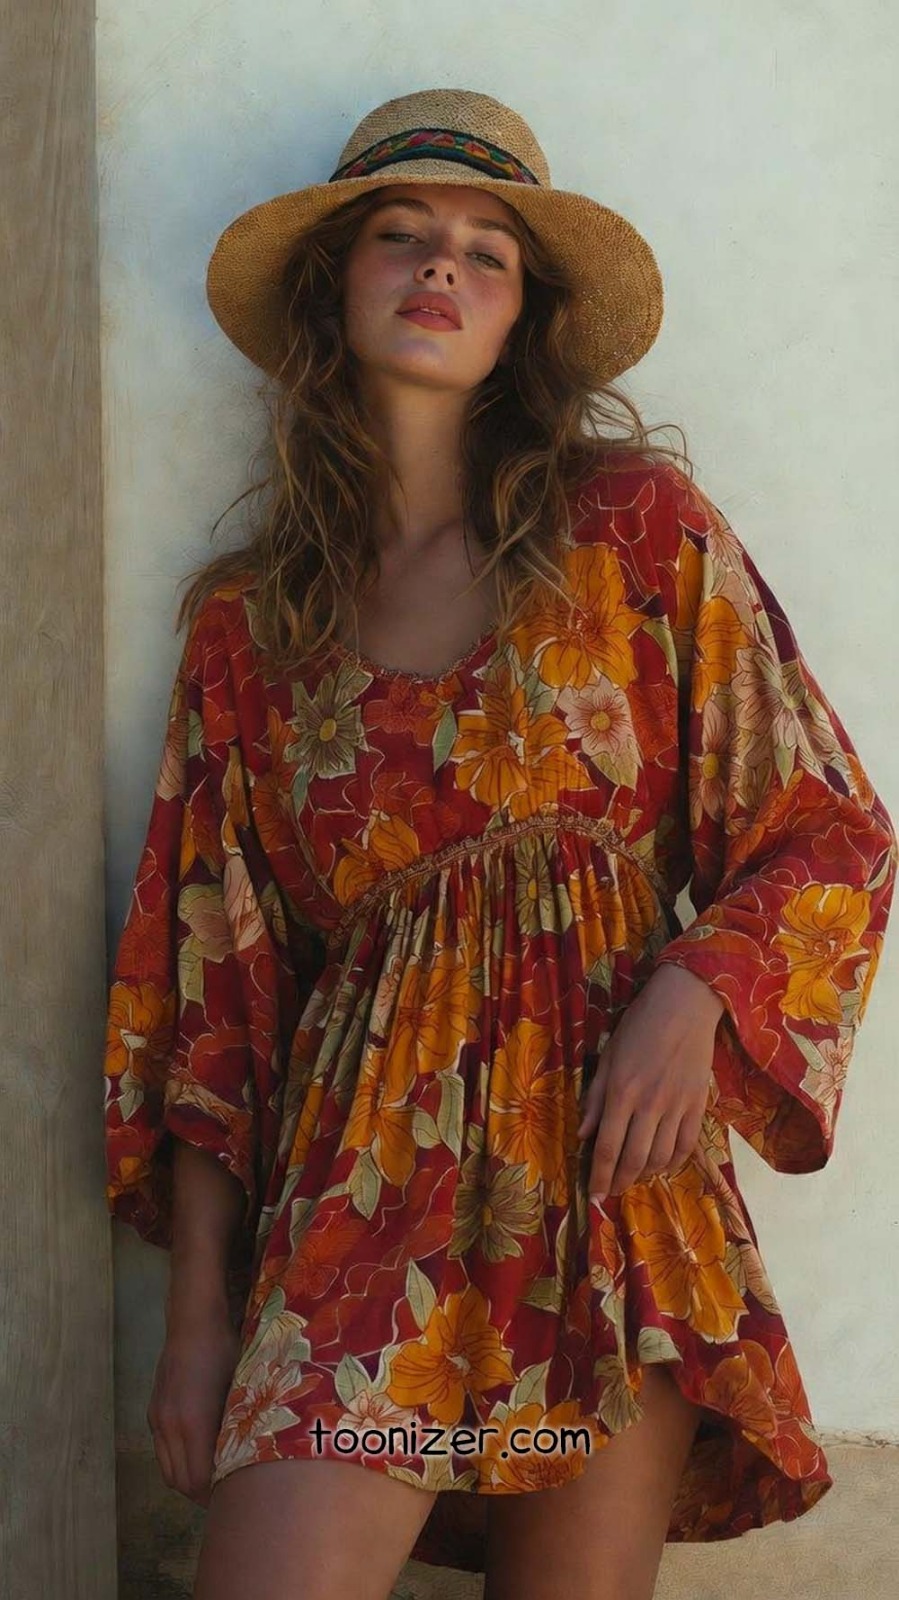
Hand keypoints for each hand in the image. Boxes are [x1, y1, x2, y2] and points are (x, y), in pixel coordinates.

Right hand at [146, 1306, 241, 1506]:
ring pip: (167, 1469)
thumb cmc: (224, 1351)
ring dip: (186, 1479)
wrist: (192, 1323)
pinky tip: (196, 1453)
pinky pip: (162, 1451)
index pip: (196, 1480)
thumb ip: (234, 1427)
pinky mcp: (153, 1412)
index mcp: (192, 1423)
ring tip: (210, 1477)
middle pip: (179, 1481)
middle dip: (199, 1493)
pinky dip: (177, 1461)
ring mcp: (157, 1420)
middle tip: (223, 1493)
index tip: (231, 1498)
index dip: (212, 1495)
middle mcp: (169, 1426)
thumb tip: (244, 1458)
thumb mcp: (237, 1389)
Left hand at [576, 963, 723, 1200]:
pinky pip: (686, 1145)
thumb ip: (595, 1097)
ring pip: (660, 1157)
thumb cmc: (639, 1025)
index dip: (598, 1177)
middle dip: (619, 1183)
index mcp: (621, 1092)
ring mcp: (676, 1106)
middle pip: (633, 1159)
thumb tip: (583, 1134)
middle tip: (612, 1192)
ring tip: (633, 1179)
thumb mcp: (608, 1056)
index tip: (593, 1196)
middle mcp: (648, 1104)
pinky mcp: (698, 1104)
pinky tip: (662, 1166)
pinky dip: (673, 1163)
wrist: (685, 1005)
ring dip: (644, 1175)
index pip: (607, 1148)